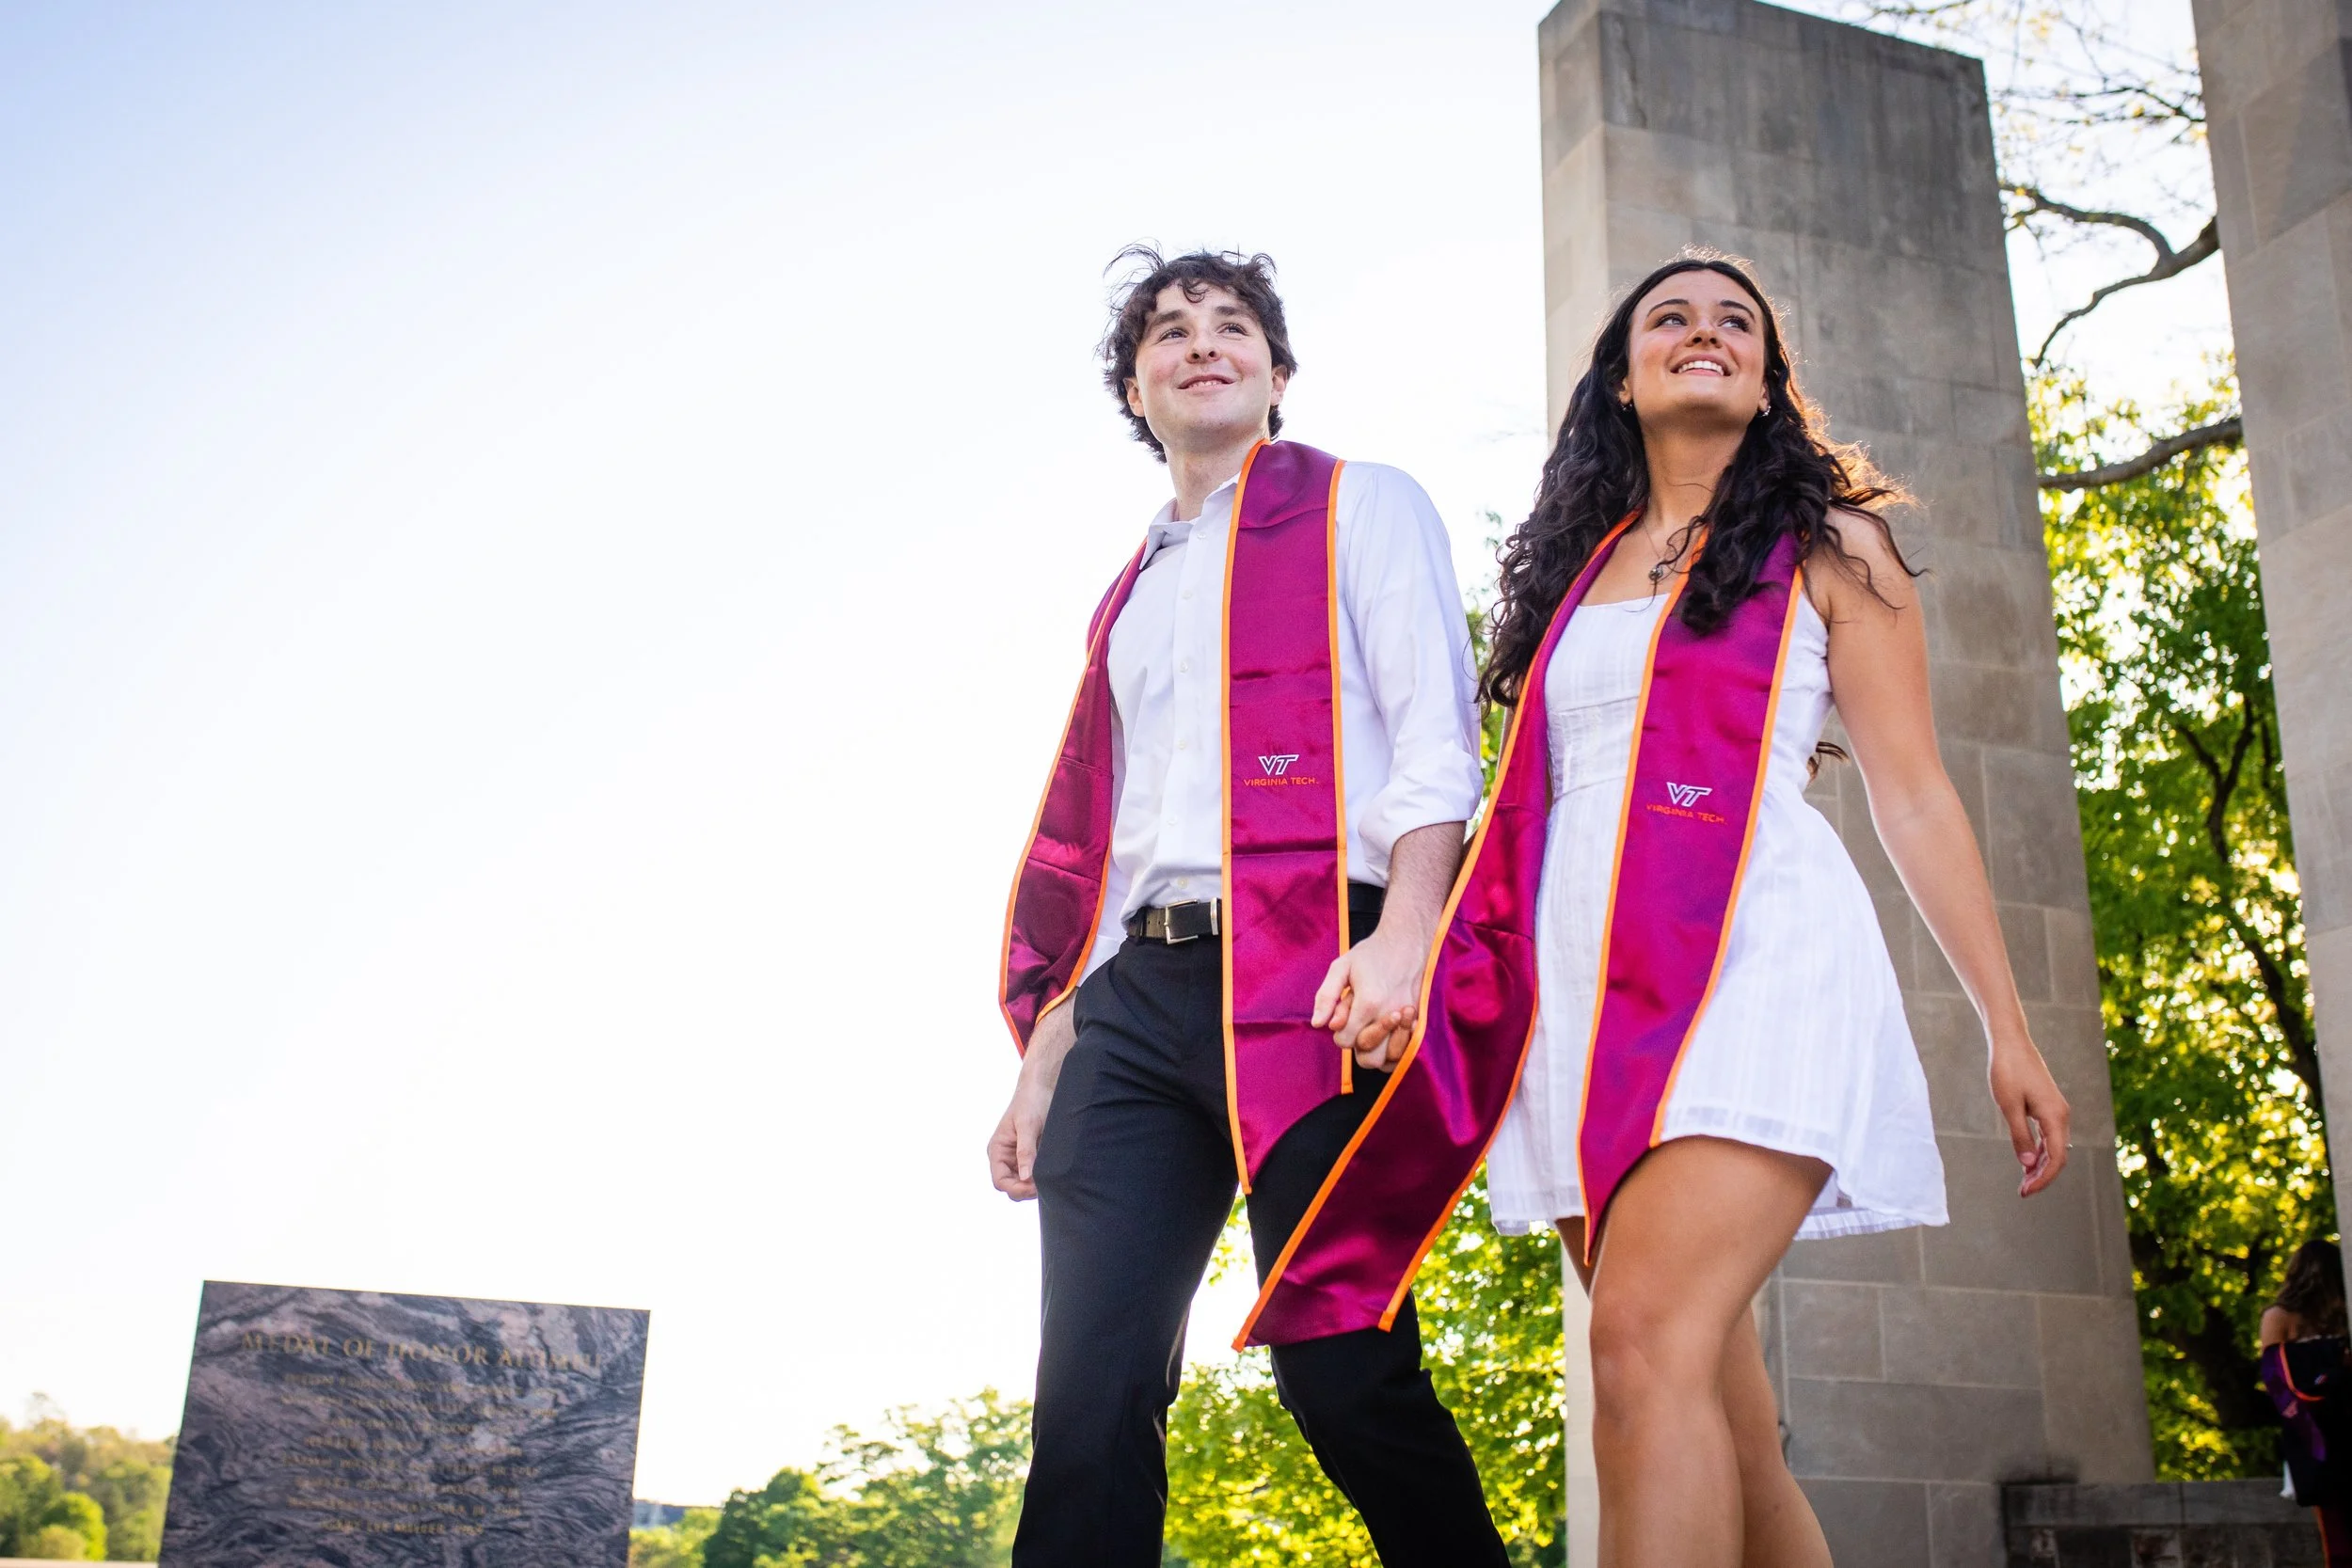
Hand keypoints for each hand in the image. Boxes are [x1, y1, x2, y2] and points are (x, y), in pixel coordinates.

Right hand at [987, 1003, 1072, 1201]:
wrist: (1043, 1086)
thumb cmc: (1031, 1101)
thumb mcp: (1028, 1126)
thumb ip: (1026, 1151)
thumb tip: (1025, 1178)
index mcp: (997, 1150)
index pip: (1000, 1181)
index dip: (1016, 1188)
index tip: (1035, 1186)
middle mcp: (1005, 1157)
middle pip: (1011, 1187)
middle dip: (1026, 1190)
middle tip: (1046, 1184)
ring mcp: (1018, 1158)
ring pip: (1023, 1184)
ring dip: (1035, 1185)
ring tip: (1051, 1177)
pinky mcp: (1032, 1156)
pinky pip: (1034, 1175)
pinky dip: (1042, 1177)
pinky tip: (1053, 1173)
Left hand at [1312, 927, 1428, 1072]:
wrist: (1406, 942)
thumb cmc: (1370, 954)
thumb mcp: (1341, 967)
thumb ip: (1326, 996)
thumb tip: (1318, 1024)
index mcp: (1368, 1002)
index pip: (1345, 1041)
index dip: (1340, 1032)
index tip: (1344, 1015)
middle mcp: (1389, 1014)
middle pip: (1367, 1058)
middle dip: (1357, 1045)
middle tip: (1359, 1024)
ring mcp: (1406, 1020)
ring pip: (1388, 1060)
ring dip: (1377, 1051)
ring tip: (1373, 1031)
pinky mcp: (1418, 1021)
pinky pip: (1406, 1052)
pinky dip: (1395, 1052)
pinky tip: (1388, 1037)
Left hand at [1989, 1035, 2069, 1196]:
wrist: (2011, 1043)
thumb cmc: (2007, 1071)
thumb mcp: (2008, 1106)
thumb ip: (2020, 1136)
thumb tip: (2028, 1165)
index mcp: (2055, 1116)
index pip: (2056, 1158)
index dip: (2043, 1178)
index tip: (2026, 1192)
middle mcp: (2061, 1115)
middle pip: (2058, 1155)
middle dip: (2042, 1175)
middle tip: (2023, 1192)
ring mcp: (2056, 1110)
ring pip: (2055, 1146)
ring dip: (2041, 1165)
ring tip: (2024, 1181)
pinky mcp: (2048, 1106)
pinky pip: (2049, 1135)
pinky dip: (2040, 1150)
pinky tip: (2028, 1159)